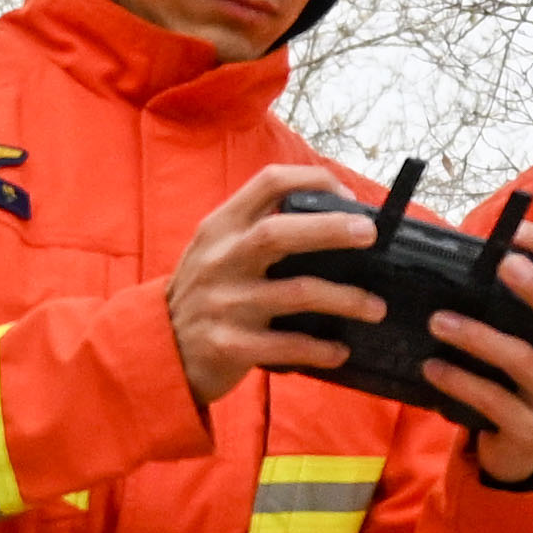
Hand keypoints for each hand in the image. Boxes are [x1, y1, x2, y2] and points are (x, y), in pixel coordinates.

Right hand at [163, 167, 378, 408]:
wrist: (157, 348)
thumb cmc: (206, 292)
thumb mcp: (217, 249)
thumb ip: (258, 229)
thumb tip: (334, 219)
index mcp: (221, 226)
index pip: (268, 182)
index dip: (314, 181)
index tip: (349, 198)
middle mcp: (221, 259)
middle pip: (280, 233)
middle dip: (331, 229)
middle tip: (371, 234)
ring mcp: (224, 303)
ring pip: (296, 293)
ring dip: (344, 299)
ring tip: (375, 307)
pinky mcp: (230, 345)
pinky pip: (287, 345)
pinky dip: (319, 349)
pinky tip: (340, 350)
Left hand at [418, 218, 532, 488]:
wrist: (523, 452)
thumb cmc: (514, 381)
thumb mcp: (522, 341)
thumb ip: (505, 308)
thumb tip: (459, 257)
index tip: (518, 230)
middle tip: (501, 263)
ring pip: (524, 362)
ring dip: (478, 337)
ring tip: (437, 321)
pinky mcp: (532, 432)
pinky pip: (495, 403)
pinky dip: (460, 382)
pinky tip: (432, 367)